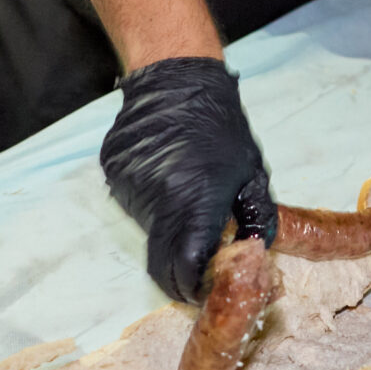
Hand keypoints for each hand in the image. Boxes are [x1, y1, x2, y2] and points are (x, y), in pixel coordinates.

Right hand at [99, 57, 275, 302]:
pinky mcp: (114, 176)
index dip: (195, 288)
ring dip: (169, 233)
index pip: (185, 268)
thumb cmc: (221, 126)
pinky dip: (153, 206)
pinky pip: (135, 206)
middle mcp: (155, 200)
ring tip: (186, 202)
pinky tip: (168, 179)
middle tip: (198, 268)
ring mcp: (129, 188)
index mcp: (194, 201)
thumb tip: (253, 256)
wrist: (175, 81)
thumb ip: (256, 219)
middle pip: (160, 260)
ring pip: (148, 233)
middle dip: (179, 273)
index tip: (206, 289)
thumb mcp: (252, 173)